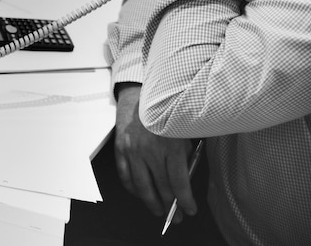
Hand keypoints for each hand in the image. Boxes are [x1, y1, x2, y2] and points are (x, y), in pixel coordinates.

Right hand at [114, 83, 196, 221]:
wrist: (140, 95)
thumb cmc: (165, 111)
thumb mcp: (181, 129)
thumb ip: (184, 153)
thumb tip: (185, 179)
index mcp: (169, 143)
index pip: (178, 182)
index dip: (185, 200)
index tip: (190, 210)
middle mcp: (150, 149)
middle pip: (161, 187)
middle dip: (171, 206)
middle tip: (177, 216)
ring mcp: (133, 150)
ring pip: (142, 186)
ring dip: (152, 203)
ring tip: (159, 210)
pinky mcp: (120, 149)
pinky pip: (126, 176)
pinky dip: (133, 189)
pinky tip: (140, 194)